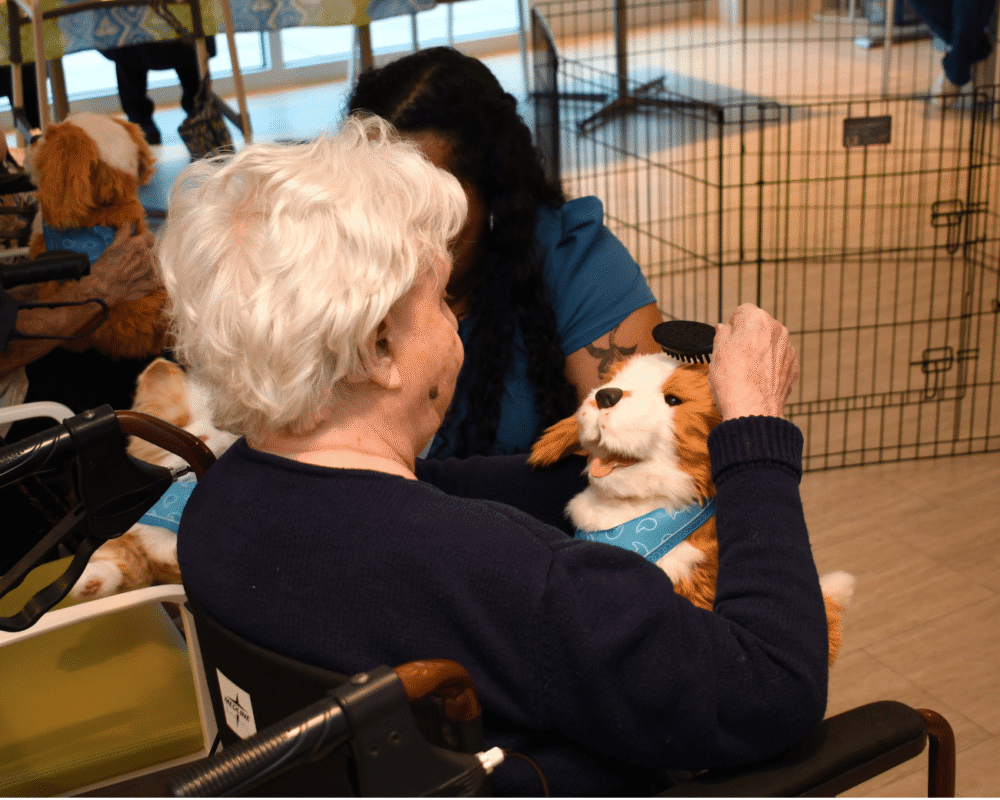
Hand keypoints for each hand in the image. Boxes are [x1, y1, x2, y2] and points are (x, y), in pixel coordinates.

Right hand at [73, 226, 160, 305]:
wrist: (102, 288)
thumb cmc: (104, 266)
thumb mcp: (112, 247)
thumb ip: (123, 234)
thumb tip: (128, 224)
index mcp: (139, 245)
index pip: (150, 236)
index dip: (145, 238)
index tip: (141, 241)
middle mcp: (148, 256)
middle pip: (153, 251)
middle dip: (146, 253)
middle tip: (135, 259)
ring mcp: (152, 271)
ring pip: (157, 264)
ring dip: (150, 265)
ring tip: (137, 270)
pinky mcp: (153, 284)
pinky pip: (159, 278)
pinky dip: (153, 278)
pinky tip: (143, 279)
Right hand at [709, 303, 798, 419]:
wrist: (753, 411)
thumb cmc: (733, 382)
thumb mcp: (716, 352)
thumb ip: (721, 335)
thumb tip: (723, 329)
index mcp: (757, 320)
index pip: (742, 311)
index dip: (731, 325)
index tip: (725, 339)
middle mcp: (778, 330)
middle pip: (759, 327)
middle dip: (747, 337)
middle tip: (733, 356)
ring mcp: (788, 350)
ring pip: (770, 344)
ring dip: (759, 352)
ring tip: (745, 371)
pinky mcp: (794, 368)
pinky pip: (778, 361)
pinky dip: (769, 367)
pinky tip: (757, 380)